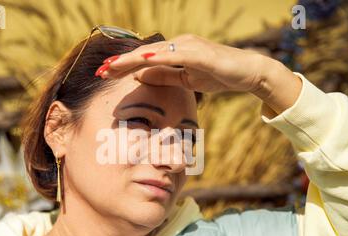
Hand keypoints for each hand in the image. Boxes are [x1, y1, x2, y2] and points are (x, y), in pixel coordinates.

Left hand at [99, 34, 302, 114]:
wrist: (248, 73)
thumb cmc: (218, 75)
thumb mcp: (186, 80)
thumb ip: (164, 76)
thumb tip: (140, 75)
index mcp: (175, 51)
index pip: (144, 58)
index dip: (124, 65)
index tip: (105, 73)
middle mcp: (179, 44)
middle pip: (144, 53)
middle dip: (121, 62)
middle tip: (100, 70)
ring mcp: (189, 46)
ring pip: (154, 52)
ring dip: (132, 59)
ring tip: (112, 66)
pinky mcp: (200, 53)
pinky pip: (175, 55)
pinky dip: (157, 57)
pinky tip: (141, 61)